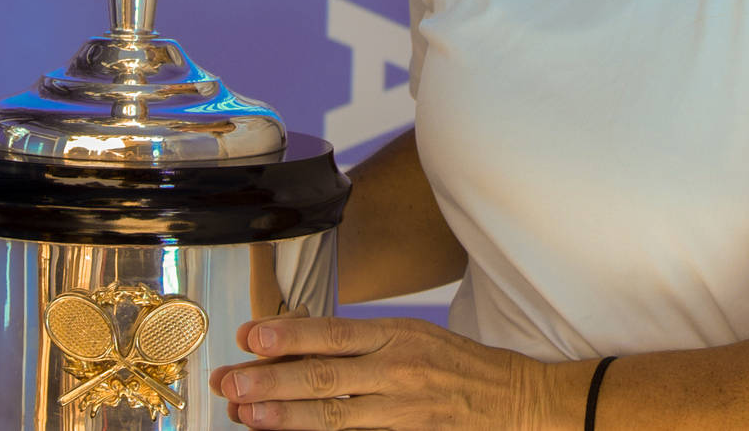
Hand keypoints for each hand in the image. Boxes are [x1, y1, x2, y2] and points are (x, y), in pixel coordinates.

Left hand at [208, 313, 588, 429]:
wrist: (516, 400)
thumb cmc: (456, 365)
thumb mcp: (412, 336)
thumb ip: (360, 342)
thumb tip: (296, 343)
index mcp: (396, 335)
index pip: (332, 333)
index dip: (289, 336)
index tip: (249, 336)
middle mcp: (398, 370)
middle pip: (325, 376)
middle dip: (272, 380)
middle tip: (232, 383)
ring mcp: (405, 411)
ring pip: (335, 416)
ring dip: (287, 416)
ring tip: (248, 415)